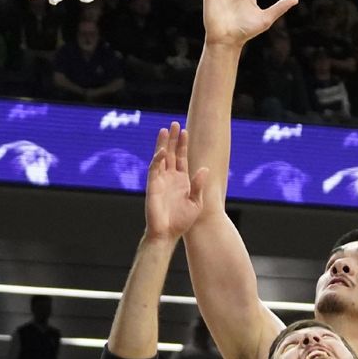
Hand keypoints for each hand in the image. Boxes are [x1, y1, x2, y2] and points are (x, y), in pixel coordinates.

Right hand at [145, 122, 208, 241]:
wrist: (168, 234)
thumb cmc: (182, 221)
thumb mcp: (196, 202)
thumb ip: (198, 185)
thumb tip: (204, 169)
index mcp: (181, 180)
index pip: (182, 157)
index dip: (183, 145)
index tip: (185, 131)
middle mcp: (170, 177)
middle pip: (171, 153)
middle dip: (173, 139)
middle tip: (174, 124)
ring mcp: (161, 180)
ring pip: (161, 158)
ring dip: (163, 144)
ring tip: (165, 130)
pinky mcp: (153, 186)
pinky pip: (154, 169)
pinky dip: (158, 159)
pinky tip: (163, 150)